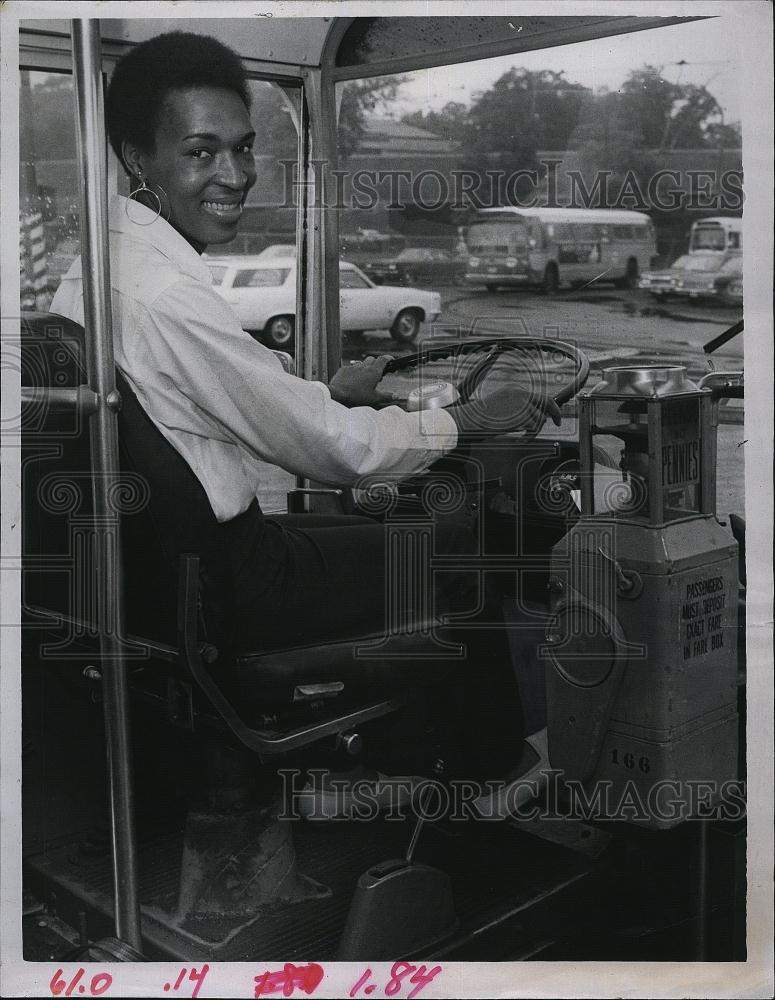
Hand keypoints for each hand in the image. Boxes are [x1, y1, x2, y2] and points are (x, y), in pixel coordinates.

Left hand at [329, 354, 394, 406]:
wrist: (338, 394)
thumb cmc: (357, 397)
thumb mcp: (374, 399)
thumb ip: (386, 396)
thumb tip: (396, 396)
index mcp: (374, 372)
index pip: (383, 359)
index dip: (388, 358)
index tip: (391, 360)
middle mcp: (364, 367)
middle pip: (373, 359)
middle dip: (376, 364)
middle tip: (377, 374)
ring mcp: (353, 367)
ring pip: (362, 363)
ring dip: (365, 368)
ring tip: (365, 378)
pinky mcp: (344, 369)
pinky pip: (351, 368)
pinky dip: (354, 372)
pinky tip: (353, 381)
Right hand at [446, 385, 561, 439]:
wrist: (472, 418)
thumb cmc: (482, 417)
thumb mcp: (502, 406)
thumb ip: (517, 408)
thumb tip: (533, 417)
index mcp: (515, 390)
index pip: (538, 397)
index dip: (547, 406)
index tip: (551, 415)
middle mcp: (521, 394)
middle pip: (547, 401)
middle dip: (555, 412)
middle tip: (558, 423)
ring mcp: (523, 404)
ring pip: (539, 419)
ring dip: (534, 431)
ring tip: (524, 438)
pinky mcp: (523, 414)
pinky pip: (534, 428)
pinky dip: (530, 436)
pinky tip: (521, 439)